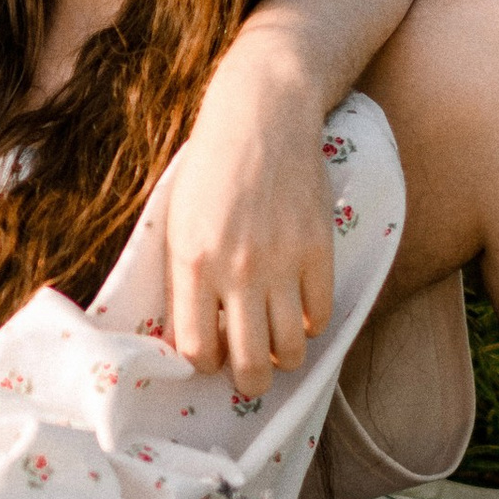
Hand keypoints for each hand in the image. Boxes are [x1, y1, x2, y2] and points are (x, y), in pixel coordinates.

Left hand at [163, 40, 333, 397]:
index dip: (203, 365)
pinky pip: (320, 314)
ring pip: (290, 349)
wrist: (262, 116)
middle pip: (248, 362)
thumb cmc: (211, 170)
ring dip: (284, 359)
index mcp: (192, 262)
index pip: (195, 349)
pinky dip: (311, 324)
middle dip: (248, 381)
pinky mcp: (319, 249)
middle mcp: (237, 269)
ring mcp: (282, 261)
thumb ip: (183, 279)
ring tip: (278, 351)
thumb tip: (189, 337)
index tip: (210, 357)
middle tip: (249, 376)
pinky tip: (300, 313)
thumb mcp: (178, 222)